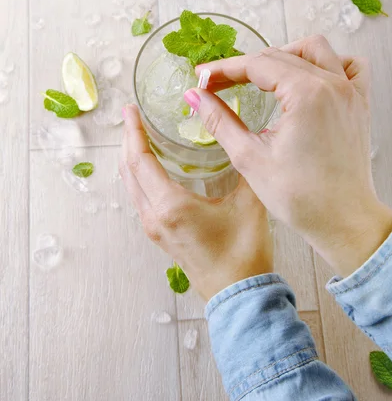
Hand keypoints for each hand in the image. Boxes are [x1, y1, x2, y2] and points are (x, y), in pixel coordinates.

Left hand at [119, 105, 272, 300]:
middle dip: (128, 140)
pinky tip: (151, 167)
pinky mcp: (160, 235)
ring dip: (131, 158)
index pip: (140, 160)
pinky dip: (138, 175)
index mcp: (170, 206)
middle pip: (128, 171)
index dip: (133, 131)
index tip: (130, 110)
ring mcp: (154, 228)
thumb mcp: (248, 204)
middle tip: (132, 116)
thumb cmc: (242, 254)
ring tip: (138, 136)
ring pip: (131, 185)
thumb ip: (246, 167)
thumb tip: (247, 139)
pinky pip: (139, 197)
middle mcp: (154, 216)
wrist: (238, 295)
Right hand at [185, 35, 391, 276]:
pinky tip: (309, 76)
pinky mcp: (358, 104)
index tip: (202, 77)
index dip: (223, 69)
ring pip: (315, 49)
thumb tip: (195, 97)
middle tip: (218, 84)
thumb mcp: (250, 157)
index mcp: (306, 94)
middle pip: (279, 56)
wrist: (342, 221)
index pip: (256, 65)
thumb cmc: (301, 197)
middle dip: (244, 66)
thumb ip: (219, 120)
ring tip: (261, 75)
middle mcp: (332, 85)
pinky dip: (328, 62)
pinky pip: (349, 66)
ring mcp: (350, 92)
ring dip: (284, 54)